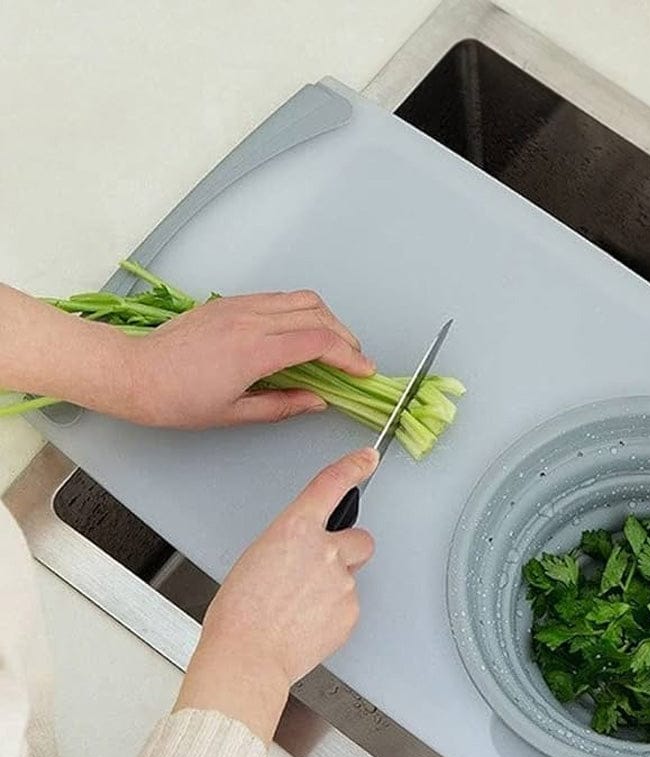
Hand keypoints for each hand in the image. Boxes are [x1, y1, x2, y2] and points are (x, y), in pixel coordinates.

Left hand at [119, 290, 375, 428]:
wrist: (133, 373)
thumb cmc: (176, 399)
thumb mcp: (235, 413)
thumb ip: (283, 405)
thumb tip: (317, 401)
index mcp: (255, 351)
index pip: (320, 343)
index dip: (350, 356)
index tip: (365, 371)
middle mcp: (251, 320)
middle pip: (318, 315)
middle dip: (345, 337)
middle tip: (355, 360)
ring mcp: (240, 306)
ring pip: (301, 299)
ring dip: (326, 319)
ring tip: (333, 344)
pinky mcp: (230, 303)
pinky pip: (278, 298)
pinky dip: (301, 312)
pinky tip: (300, 333)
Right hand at [175, 448, 377, 740]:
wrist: (248, 656)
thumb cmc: (239, 612)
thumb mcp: (257, 557)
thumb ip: (291, 546)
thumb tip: (306, 553)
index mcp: (294, 529)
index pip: (331, 486)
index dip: (353, 468)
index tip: (367, 459)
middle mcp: (325, 550)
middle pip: (358, 539)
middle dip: (345, 552)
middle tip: (317, 574)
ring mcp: (342, 582)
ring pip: (351, 576)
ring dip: (333, 586)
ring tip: (300, 608)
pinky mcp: (351, 610)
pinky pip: (349, 604)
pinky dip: (333, 612)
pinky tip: (306, 624)